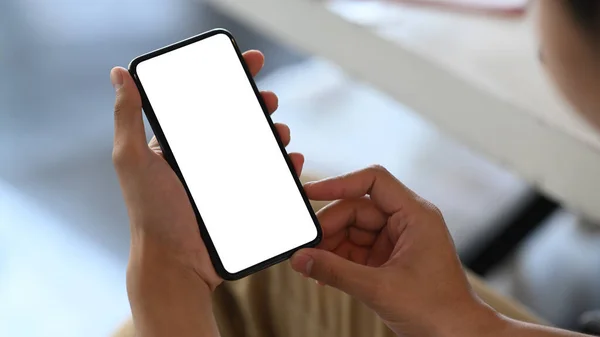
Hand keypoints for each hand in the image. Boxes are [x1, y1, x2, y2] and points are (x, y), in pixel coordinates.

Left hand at [111, 50, 303, 290]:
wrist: (177, 263)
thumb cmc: (151, 213)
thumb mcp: (132, 160)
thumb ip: (127, 117)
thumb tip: (119, 74)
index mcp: (180, 144)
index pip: (206, 101)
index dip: (229, 78)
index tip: (250, 61)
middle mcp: (205, 159)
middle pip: (237, 121)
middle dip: (257, 104)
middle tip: (269, 99)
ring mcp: (226, 180)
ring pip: (257, 146)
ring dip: (274, 133)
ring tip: (281, 133)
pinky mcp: (243, 199)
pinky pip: (268, 176)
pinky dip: (284, 165)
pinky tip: (291, 160)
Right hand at [291, 166, 498, 335]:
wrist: (457, 336)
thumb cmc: (438, 310)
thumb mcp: (379, 289)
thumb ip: (335, 272)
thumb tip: (301, 259)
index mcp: (415, 215)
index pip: (373, 181)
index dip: (339, 182)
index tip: (310, 192)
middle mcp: (406, 222)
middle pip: (356, 208)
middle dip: (330, 227)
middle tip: (307, 247)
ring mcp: (397, 240)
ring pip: (353, 230)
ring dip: (331, 247)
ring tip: (312, 266)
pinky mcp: (389, 259)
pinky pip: (356, 250)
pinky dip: (338, 260)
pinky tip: (324, 275)